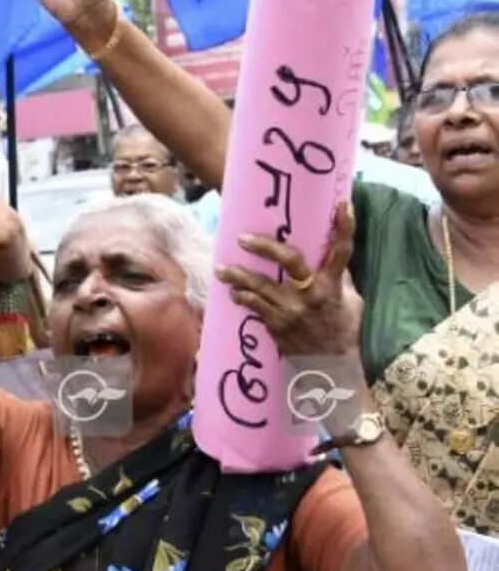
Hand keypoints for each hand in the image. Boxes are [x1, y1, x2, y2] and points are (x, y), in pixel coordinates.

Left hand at [219, 202, 362, 356]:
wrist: (330, 365)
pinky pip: (254, 306)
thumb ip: (339, 278)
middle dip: (265, 247)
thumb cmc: (342, 328)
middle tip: (242, 238)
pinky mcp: (276, 324)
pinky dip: (242, 297)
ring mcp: (291, 309)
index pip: (342, 251)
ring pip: (260, 286)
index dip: (344, 228)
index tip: (342, 205)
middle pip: (289, 261)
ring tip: (220, 269)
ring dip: (237, 276)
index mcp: (333, 285)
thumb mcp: (350, 301)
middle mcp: (311, 294)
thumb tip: (328, 254)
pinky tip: (232, 291)